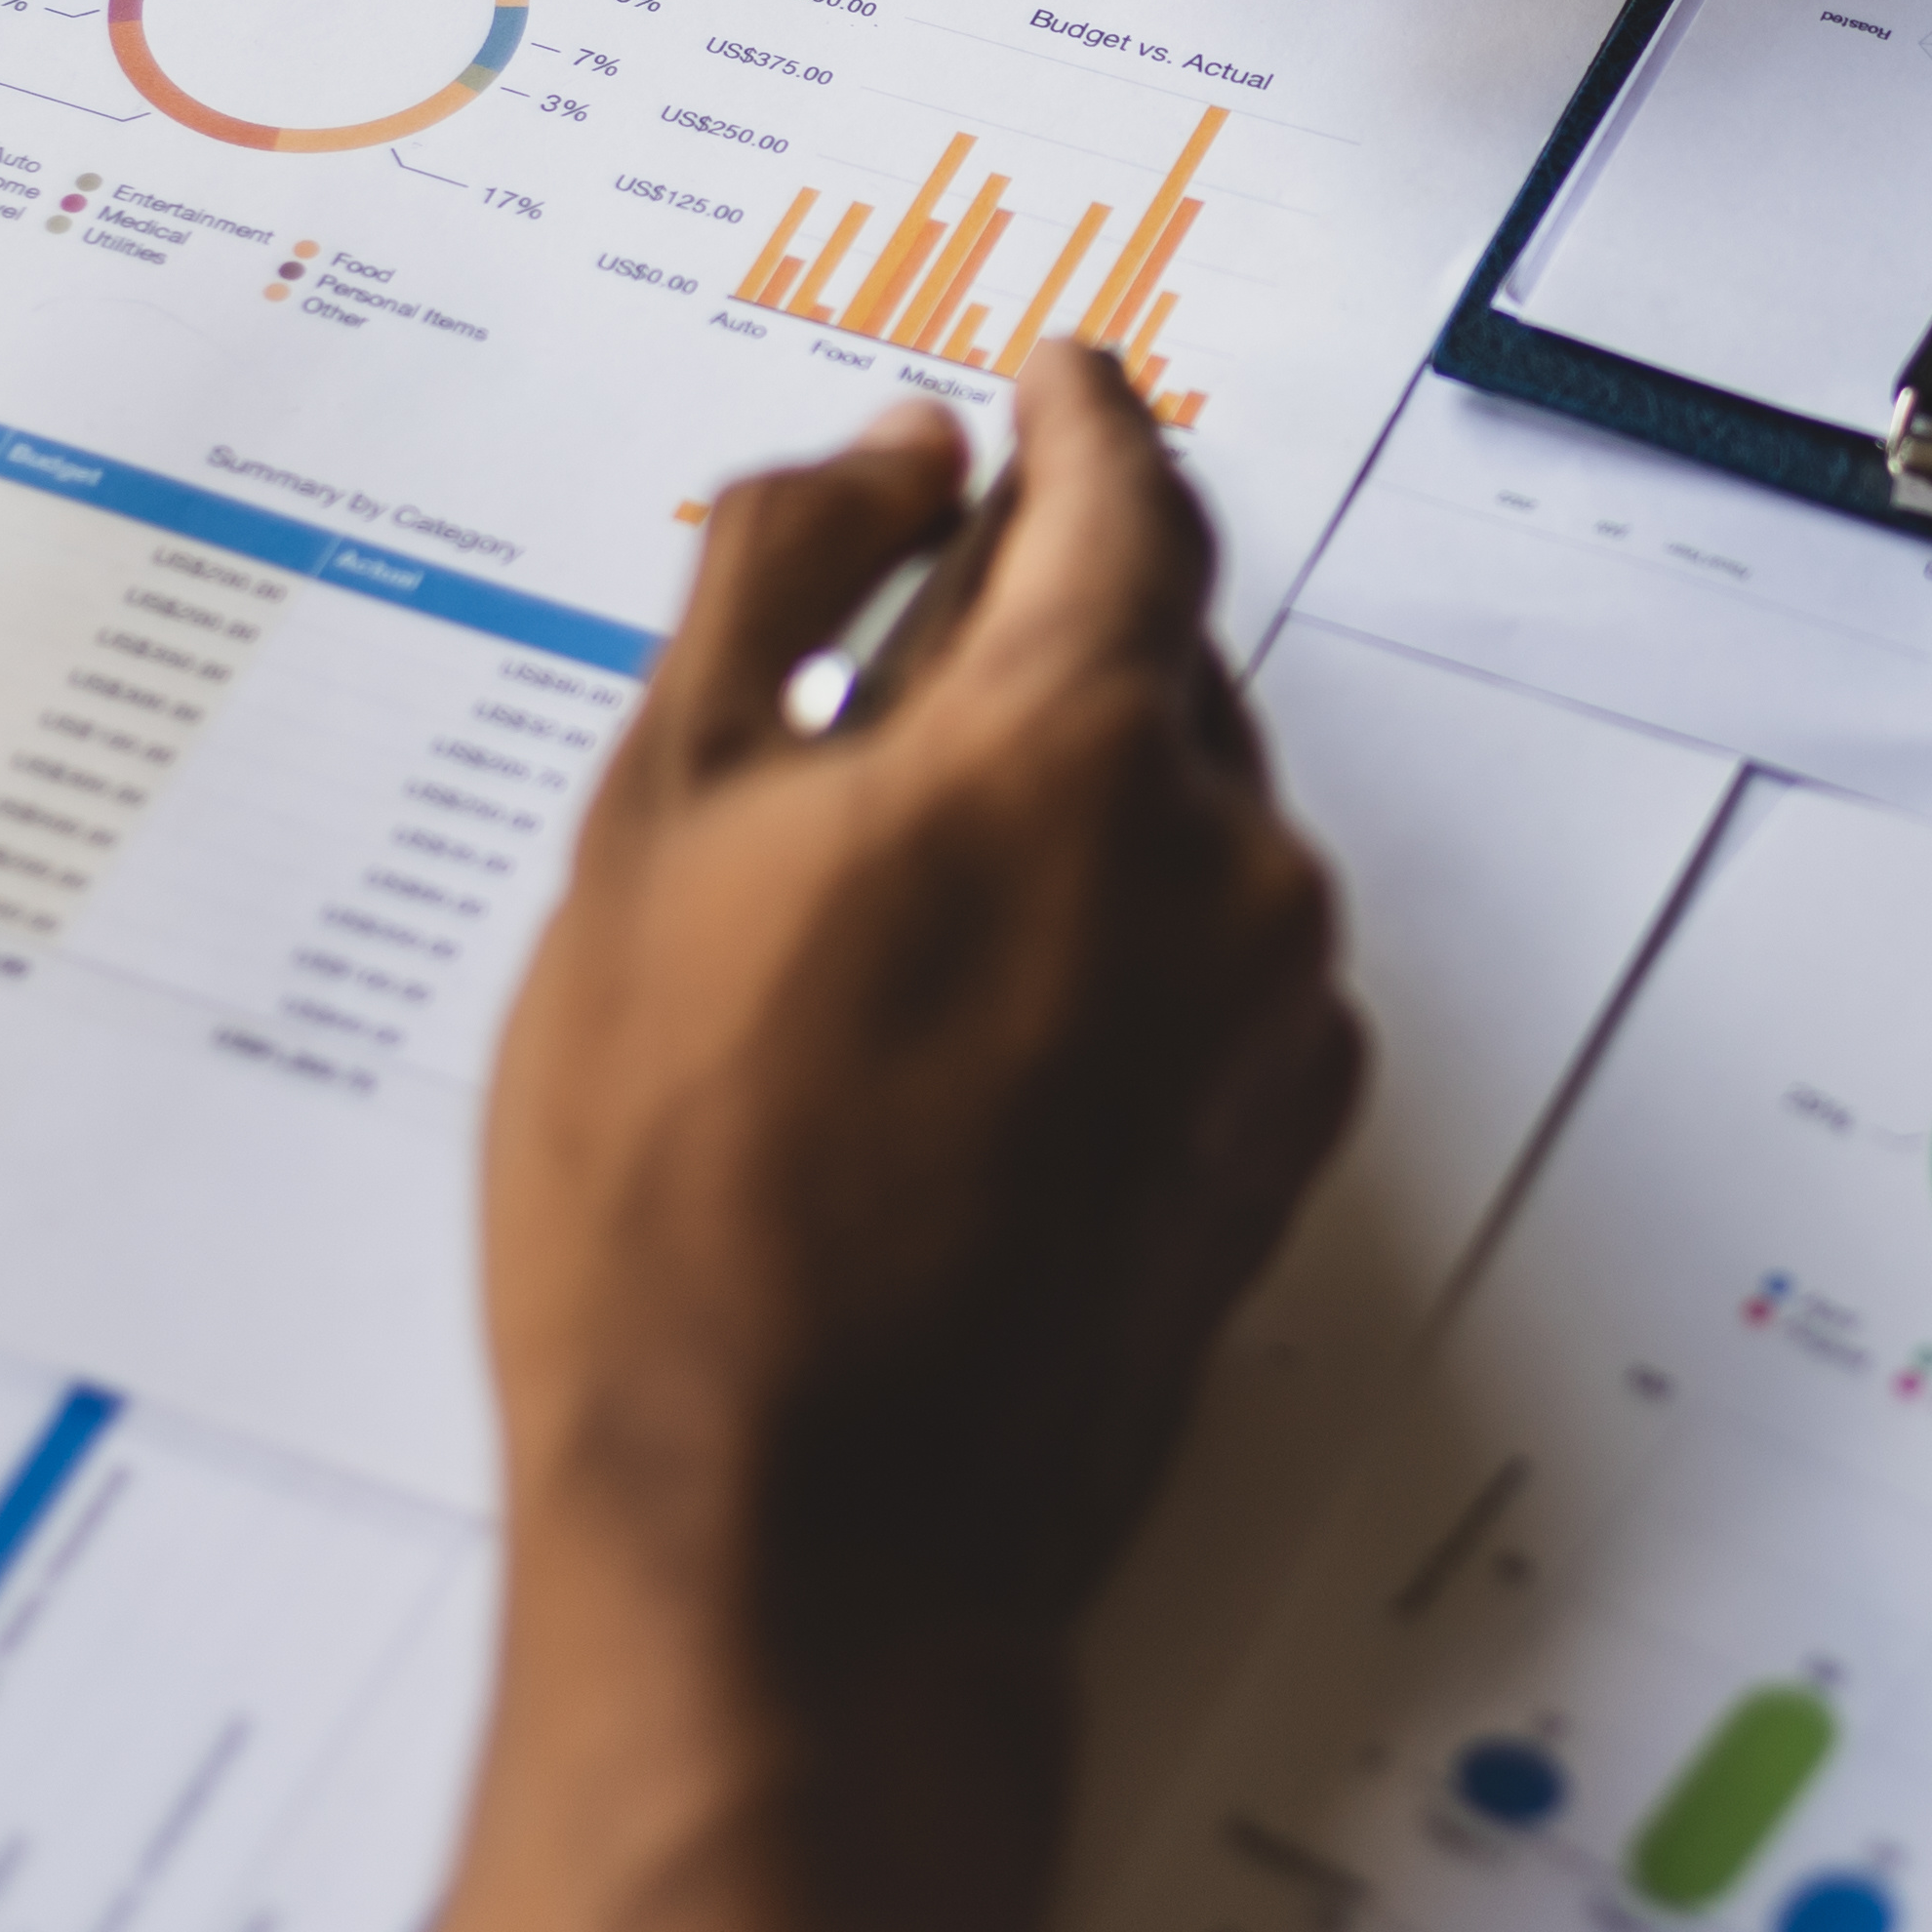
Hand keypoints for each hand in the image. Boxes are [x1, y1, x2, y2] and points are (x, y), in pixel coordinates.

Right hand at [400, 354, 1361, 1931]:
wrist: (797, 1549)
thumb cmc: (682, 1209)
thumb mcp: (655, 826)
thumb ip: (778, 586)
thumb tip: (885, 454)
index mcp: (1080, 744)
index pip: (1124, 493)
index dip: (1073, 417)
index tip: (1044, 382)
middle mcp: (1226, 863)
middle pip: (1153, 659)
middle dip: (1028, 636)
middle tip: (871, 673)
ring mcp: (1271, 1019)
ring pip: (1180, 820)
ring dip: (1058, 807)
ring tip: (863, 910)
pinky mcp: (1277, 1149)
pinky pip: (1205, 969)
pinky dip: (1105, 947)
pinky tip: (947, 1040)